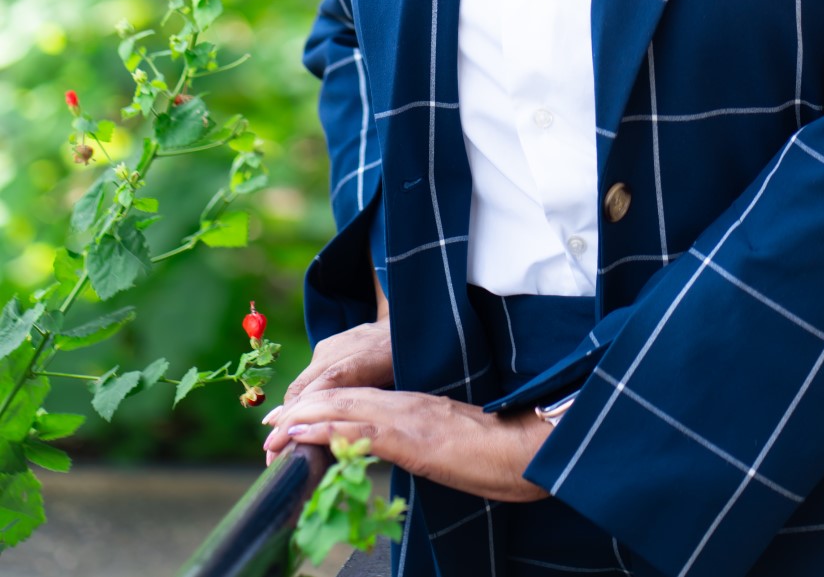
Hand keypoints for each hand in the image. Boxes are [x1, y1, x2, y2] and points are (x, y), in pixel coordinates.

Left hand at [261, 387, 551, 502]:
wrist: (526, 448)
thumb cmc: (495, 451)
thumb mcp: (448, 444)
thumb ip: (420, 441)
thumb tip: (398, 451)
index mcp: (414, 405)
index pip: (357, 399)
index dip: (321, 406)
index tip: (289, 419)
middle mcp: (406, 404)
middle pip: (343, 399)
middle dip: (302, 412)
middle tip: (268, 426)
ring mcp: (410, 419)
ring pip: (346, 409)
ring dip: (305, 420)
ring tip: (274, 430)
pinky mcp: (415, 439)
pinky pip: (363, 431)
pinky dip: (329, 430)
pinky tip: (306, 435)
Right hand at [262, 320, 393, 461]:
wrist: (402, 326)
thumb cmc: (407, 364)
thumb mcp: (400, 385)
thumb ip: (373, 406)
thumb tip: (343, 436)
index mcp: (368, 357)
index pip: (329, 385)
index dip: (305, 413)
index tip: (287, 441)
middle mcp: (344, 348)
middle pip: (306, 387)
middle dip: (286, 420)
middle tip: (272, 453)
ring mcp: (331, 346)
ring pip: (302, 384)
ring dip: (286, 414)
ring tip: (274, 446)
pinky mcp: (325, 348)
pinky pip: (307, 379)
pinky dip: (296, 403)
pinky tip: (285, 425)